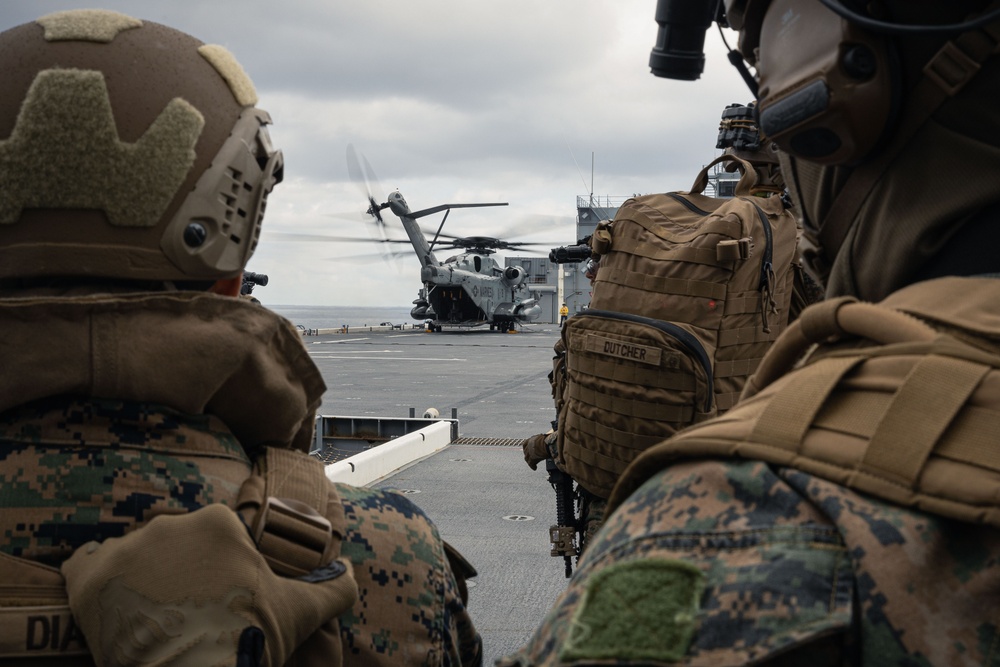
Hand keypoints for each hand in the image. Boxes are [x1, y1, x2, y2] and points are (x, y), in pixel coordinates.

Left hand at [61, 504, 356, 666]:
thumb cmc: (248, 638)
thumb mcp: (301, 611)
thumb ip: (334, 587)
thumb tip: (351, 572)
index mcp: (217, 523)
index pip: (213, 537)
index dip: (218, 570)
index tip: (219, 598)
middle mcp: (168, 524)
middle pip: (171, 543)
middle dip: (178, 570)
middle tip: (186, 611)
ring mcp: (125, 549)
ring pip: (132, 554)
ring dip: (138, 577)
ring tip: (149, 616)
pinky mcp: (88, 577)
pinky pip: (84, 565)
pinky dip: (95, 580)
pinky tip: (111, 604)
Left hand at [522, 431, 553, 469]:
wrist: (548, 444)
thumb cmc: (548, 440)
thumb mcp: (543, 439)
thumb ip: (541, 441)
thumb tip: (544, 443)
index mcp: (531, 440)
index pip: (525, 444)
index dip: (526, 448)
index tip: (527, 450)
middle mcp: (529, 446)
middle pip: (526, 452)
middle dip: (527, 455)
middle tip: (530, 458)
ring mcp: (529, 452)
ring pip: (527, 458)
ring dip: (529, 461)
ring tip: (532, 464)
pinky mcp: (532, 458)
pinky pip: (531, 464)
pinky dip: (532, 466)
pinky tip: (535, 468)